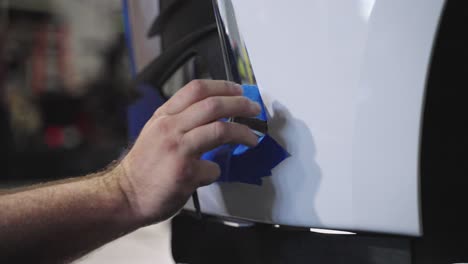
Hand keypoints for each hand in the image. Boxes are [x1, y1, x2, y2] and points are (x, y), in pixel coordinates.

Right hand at [116, 80, 259, 224]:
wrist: (124, 195)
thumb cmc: (142, 167)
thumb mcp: (155, 133)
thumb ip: (179, 122)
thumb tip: (211, 118)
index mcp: (164, 116)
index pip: (196, 89)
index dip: (222, 86)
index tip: (238, 90)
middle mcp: (170, 127)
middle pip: (213, 105)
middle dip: (240, 104)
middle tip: (254, 110)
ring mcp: (177, 148)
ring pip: (220, 129)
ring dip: (243, 133)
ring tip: (252, 138)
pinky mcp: (184, 171)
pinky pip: (213, 167)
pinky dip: (216, 170)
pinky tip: (210, 174)